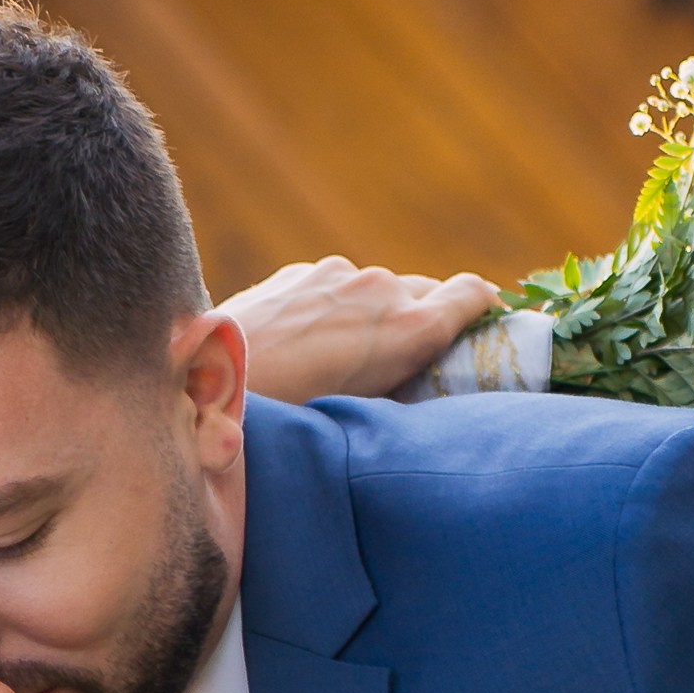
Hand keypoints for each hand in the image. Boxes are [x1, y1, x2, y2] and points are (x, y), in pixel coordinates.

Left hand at [220, 257, 498, 402]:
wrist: (206, 387)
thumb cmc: (294, 421)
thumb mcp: (365, 417)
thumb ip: (404, 388)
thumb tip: (422, 386)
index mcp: (411, 328)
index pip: (475, 293)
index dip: (486, 310)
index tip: (487, 329)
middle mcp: (381, 289)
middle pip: (426, 293)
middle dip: (425, 321)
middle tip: (411, 364)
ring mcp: (339, 274)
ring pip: (377, 292)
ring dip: (373, 318)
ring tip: (345, 364)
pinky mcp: (302, 272)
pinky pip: (337, 288)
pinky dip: (336, 310)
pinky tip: (307, 347)